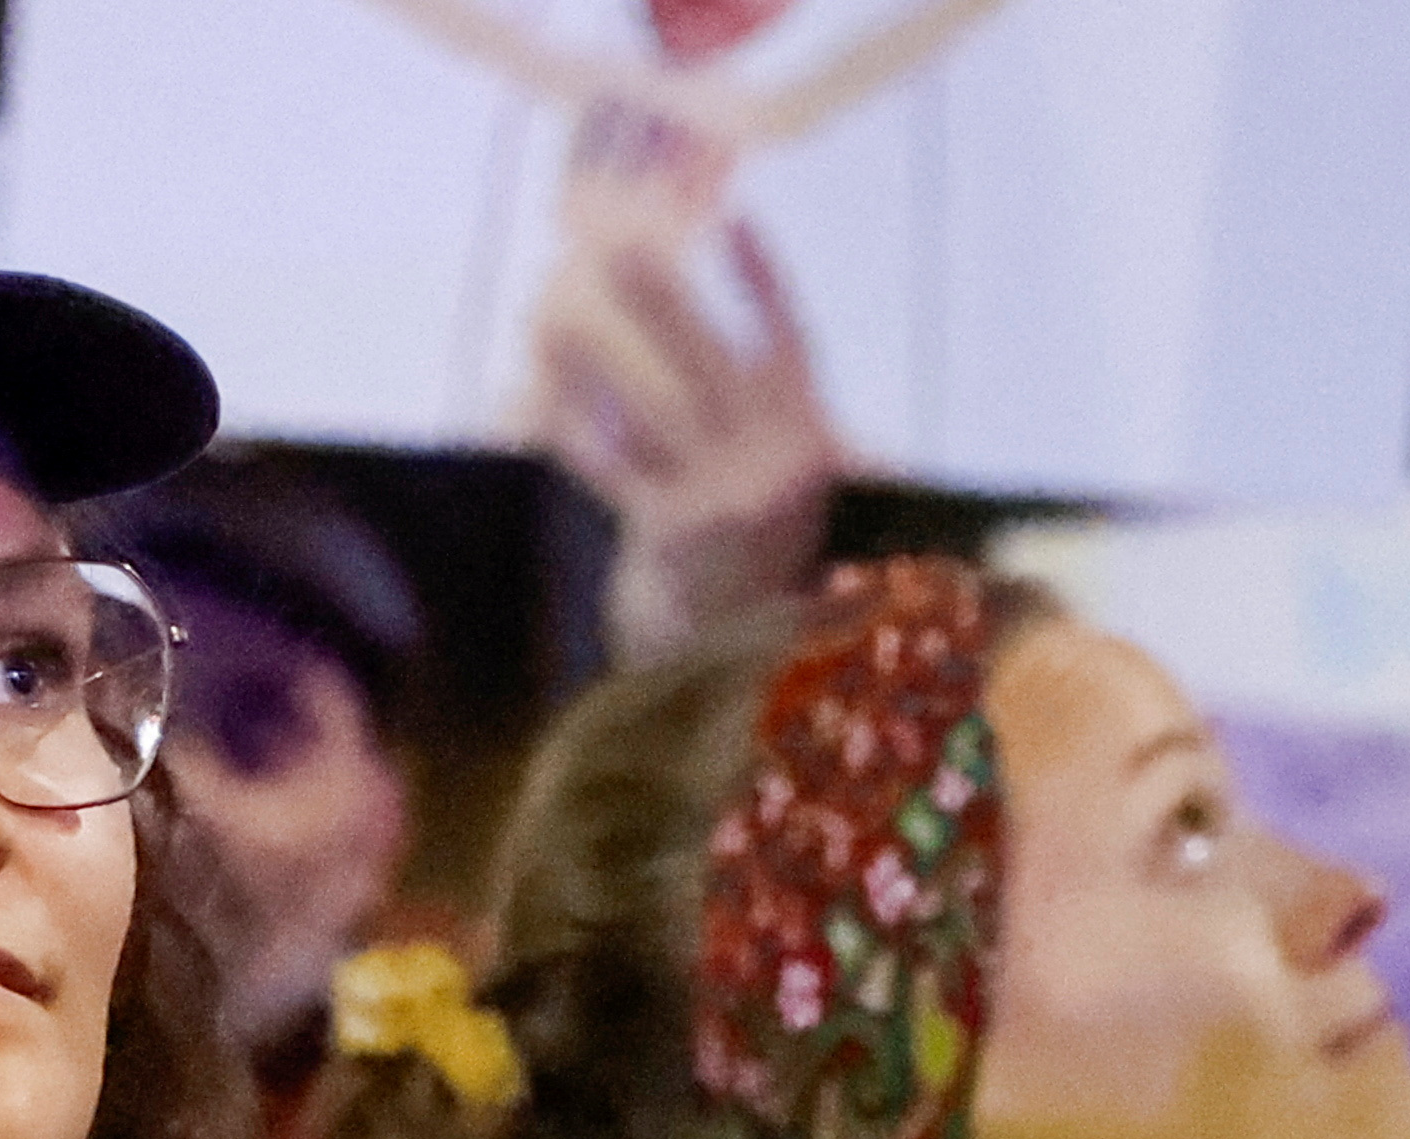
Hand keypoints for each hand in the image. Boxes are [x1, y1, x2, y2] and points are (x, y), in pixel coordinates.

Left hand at [530, 210, 858, 659]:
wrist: (753, 646)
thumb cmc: (779, 545)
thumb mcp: (828, 488)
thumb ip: (836, 440)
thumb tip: (870, 417)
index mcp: (810, 432)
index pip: (787, 336)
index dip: (762, 281)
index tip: (735, 222)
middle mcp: (768, 458)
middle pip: (706, 361)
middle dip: (663, 302)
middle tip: (620, 247)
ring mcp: (718, 494)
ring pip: (647, 413)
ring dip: (592, 366)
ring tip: (543, 320)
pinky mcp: (671, 530)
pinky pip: (614, 471)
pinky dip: (576, 432)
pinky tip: (539, 397)